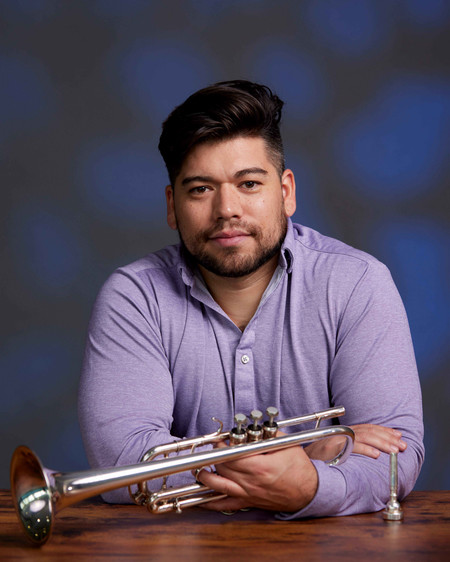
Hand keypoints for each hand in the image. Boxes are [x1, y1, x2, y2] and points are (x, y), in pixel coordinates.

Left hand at [195, 439, 317, 512]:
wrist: (308, 492)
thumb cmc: (299, 468)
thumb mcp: (286, 445)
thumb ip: (269, 434)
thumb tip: (254, 427)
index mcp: (260, 467)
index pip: (232, 456)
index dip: (222, 448)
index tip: (219, 441)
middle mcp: (251, 482)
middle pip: (223, 468)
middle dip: (214, 457)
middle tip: (214, 449)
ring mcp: (249, 494)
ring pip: (220, 486)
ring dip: (206, 477)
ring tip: (200, 470)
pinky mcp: (249, 502)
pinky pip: (227, 505)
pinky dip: (212, 503)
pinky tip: (201, 499)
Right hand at [305, 424, 406, 460]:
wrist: (299, 461)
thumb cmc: (317, 458)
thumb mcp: (336, 450)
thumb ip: (351, 447)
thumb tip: (370, 451)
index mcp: (344, 432)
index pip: (368, 428)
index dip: (384, 431)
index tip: (398, 435)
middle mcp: (341, 432)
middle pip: (368, 431)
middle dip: (387, 437)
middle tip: (403, 445)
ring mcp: (336, 438)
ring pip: (363, 437)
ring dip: (381, 443)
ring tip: (395, 450)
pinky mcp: (332, 447)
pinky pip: (351, 447)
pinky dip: (364, 450)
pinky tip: (376, 456)